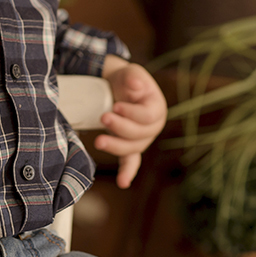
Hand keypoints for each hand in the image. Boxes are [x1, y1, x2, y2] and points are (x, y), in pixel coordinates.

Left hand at [97, 57, 167, 188]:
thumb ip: (133, 76)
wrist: (117, 87)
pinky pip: (131, 162)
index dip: (132, 113)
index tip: (116, 105)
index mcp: (157, 110)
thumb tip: (135, 86)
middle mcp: (152, 128)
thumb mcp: (131, 73)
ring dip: (115, 146)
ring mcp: (141, 140)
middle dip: (120, 128)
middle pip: (139, 135)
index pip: (148, 116)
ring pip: (131, 149)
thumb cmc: (126, 80)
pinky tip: (122, 182)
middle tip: (103, 117)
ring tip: (98, 141)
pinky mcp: (129, 147)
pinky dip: (127, 172)